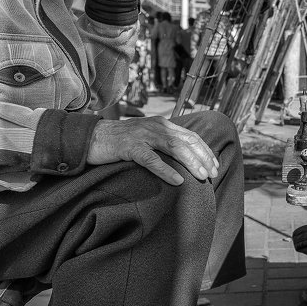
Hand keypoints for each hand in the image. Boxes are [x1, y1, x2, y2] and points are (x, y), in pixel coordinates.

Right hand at [86, 117, 217, 185]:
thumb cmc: (120, 142)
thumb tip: (185, 157)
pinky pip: (151, 160)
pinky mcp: (129, 147)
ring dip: (190, 163)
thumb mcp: (146, 138)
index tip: (215, 165)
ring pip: (173, 148)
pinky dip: (166, 170)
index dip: (205, 151)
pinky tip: (177, 180)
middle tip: (213, 174)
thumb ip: (164, 143)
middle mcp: (155, 127)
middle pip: (186, 141)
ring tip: (202, 176)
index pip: (190, 136)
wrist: (91, 138)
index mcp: (162, 124)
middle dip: (203, 158)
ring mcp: (142, 135)